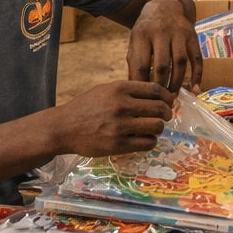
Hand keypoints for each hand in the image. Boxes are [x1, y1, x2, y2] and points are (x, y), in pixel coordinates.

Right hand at [49, 80, 170, 155]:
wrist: (63, 128)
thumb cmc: (84, 108)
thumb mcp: (105, 90)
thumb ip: (128, 91)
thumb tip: (155, 95)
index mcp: (120, 88)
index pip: (156, 90)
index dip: (167, 97)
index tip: (168, 102)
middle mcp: (122, 105)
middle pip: (160, 108)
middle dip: (167, 113)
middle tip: (165, 117)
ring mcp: (120, 125)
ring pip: (157, 126)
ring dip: (159, 128)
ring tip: (153, 129)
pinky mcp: (118, 144)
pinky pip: (147, 143)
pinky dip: (150, 141)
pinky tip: (144, 140)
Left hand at [127, 0, 201, 100]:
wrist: (165, 6)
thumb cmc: (146, 30)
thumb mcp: (135, 41)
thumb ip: (135, 63)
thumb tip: (136, 91)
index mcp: (142, 34)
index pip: (141, 64)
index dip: (142, 84)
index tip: (143, 99)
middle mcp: (161, 32)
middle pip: (162, 65)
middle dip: (162, 86)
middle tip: (161, 101)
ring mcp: (179, 33)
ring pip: (180, 62)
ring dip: (177, 82)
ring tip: (173, 96)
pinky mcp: (193, 35)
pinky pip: (197, 58)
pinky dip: (197, 75)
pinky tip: (194, 89)